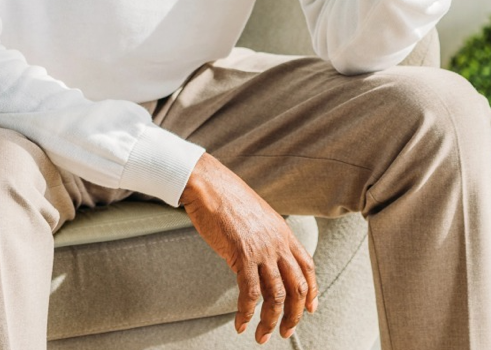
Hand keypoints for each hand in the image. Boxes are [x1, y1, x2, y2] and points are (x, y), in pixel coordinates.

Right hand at [180, 153, 317, 343]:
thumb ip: (265, 236)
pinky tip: (241, 322)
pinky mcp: (242, 255)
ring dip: (270, 321)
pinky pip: (250, 293)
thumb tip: (263, 256)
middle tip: (285, 332)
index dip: (312, 292)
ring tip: (261, 335)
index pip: (307, 267)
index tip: (309, 309)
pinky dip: (247, 313)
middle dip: (294, 315)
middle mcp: (278, 242)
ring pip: (276, 296)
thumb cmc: (226, 197)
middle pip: (297, 288)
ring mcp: (262, 249)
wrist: (208, 184)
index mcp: (283, 232)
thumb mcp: (256, 215)